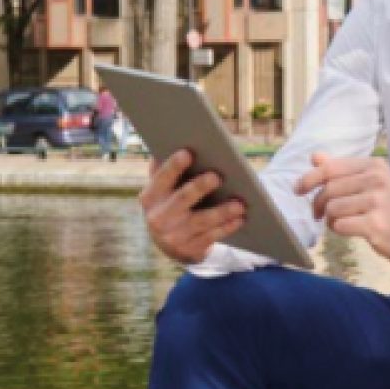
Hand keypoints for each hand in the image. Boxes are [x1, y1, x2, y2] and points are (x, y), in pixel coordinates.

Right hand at [139, 149, 243, 265]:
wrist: (168, 243)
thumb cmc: (169, 204)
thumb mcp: (160, 190)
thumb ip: (164, 169)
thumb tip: (171, 139)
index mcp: (150, 197)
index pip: (161, 179)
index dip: (174, 166)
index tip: (188, 152)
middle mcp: (158, 218)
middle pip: (182, 200)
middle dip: (199, 187)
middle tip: (217, 176)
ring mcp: (174, 236)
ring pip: (201, 221)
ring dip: (222, 211)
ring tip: (240, 203)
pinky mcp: (190, 249)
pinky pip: (212, 237)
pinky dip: (227, 227)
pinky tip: (240, 218)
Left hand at [294, 153, 389, 269]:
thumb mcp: (370, 182)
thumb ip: (342, 170)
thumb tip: (315, 156)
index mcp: (374, 166)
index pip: (331, 168)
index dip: (309, 178)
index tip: (298, 189)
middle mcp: (377, 180)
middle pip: (328, 190)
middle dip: (318, 204)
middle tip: (320, 214)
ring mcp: (378, 202)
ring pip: (332, 208)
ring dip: (330, 219)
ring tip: (342, 222)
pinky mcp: (376, 225)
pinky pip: (340, 225)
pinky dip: (338, 230)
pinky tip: (350, 230)